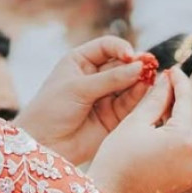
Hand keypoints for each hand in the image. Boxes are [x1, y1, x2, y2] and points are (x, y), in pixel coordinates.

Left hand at [18, 37, 154, 165]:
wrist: (42, 145)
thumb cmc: (51, 111)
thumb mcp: (78, 88)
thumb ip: (109, 79)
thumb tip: (138, 67)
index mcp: (80, 62)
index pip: (107, 47)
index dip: (120, 48)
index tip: (130, 55)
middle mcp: (94, 78)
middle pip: (121, 65)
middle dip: (134, 64)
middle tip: (148, 65)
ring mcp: (103, 98)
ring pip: (127, 84)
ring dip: (138, 80)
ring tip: (148, 77)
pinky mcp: (110, 118)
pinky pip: (127, 104)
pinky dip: (137, 97)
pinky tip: (144, 90)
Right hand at [89, 67, 191, 192]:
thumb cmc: (115, 163)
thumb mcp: (134, 124)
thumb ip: (156, 99)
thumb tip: (167, 80)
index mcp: (184, 140)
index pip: (189, 100)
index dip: (181, 82)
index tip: (172, 70)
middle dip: (191, 95)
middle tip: (175, 82)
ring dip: (191, 112)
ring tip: (172, 100)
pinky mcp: (188, 178)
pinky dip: (188, 130)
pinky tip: (171, 122)